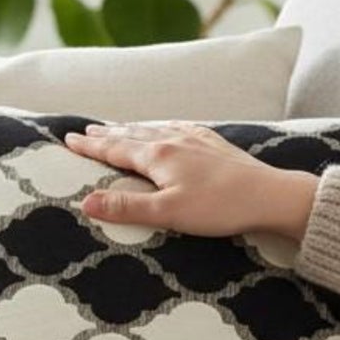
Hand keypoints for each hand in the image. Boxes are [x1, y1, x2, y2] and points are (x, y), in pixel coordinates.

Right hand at [62, 122, 319, 240]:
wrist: (270, 195)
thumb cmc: (219, 207)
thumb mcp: (167, 212)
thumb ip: (126, 206)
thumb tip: (85, 201)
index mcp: (158, 157)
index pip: (115, 150)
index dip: (90, 147)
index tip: (69, 139)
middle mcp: (174, 141)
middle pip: (131, 136)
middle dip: (105, 134)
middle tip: (84, 130)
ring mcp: (196, 140)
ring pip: (154, 130)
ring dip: (131, 129)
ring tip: (116, 126)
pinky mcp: (214, 145)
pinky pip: (180, 128)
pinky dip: (163, 127)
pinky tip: (167, 127)